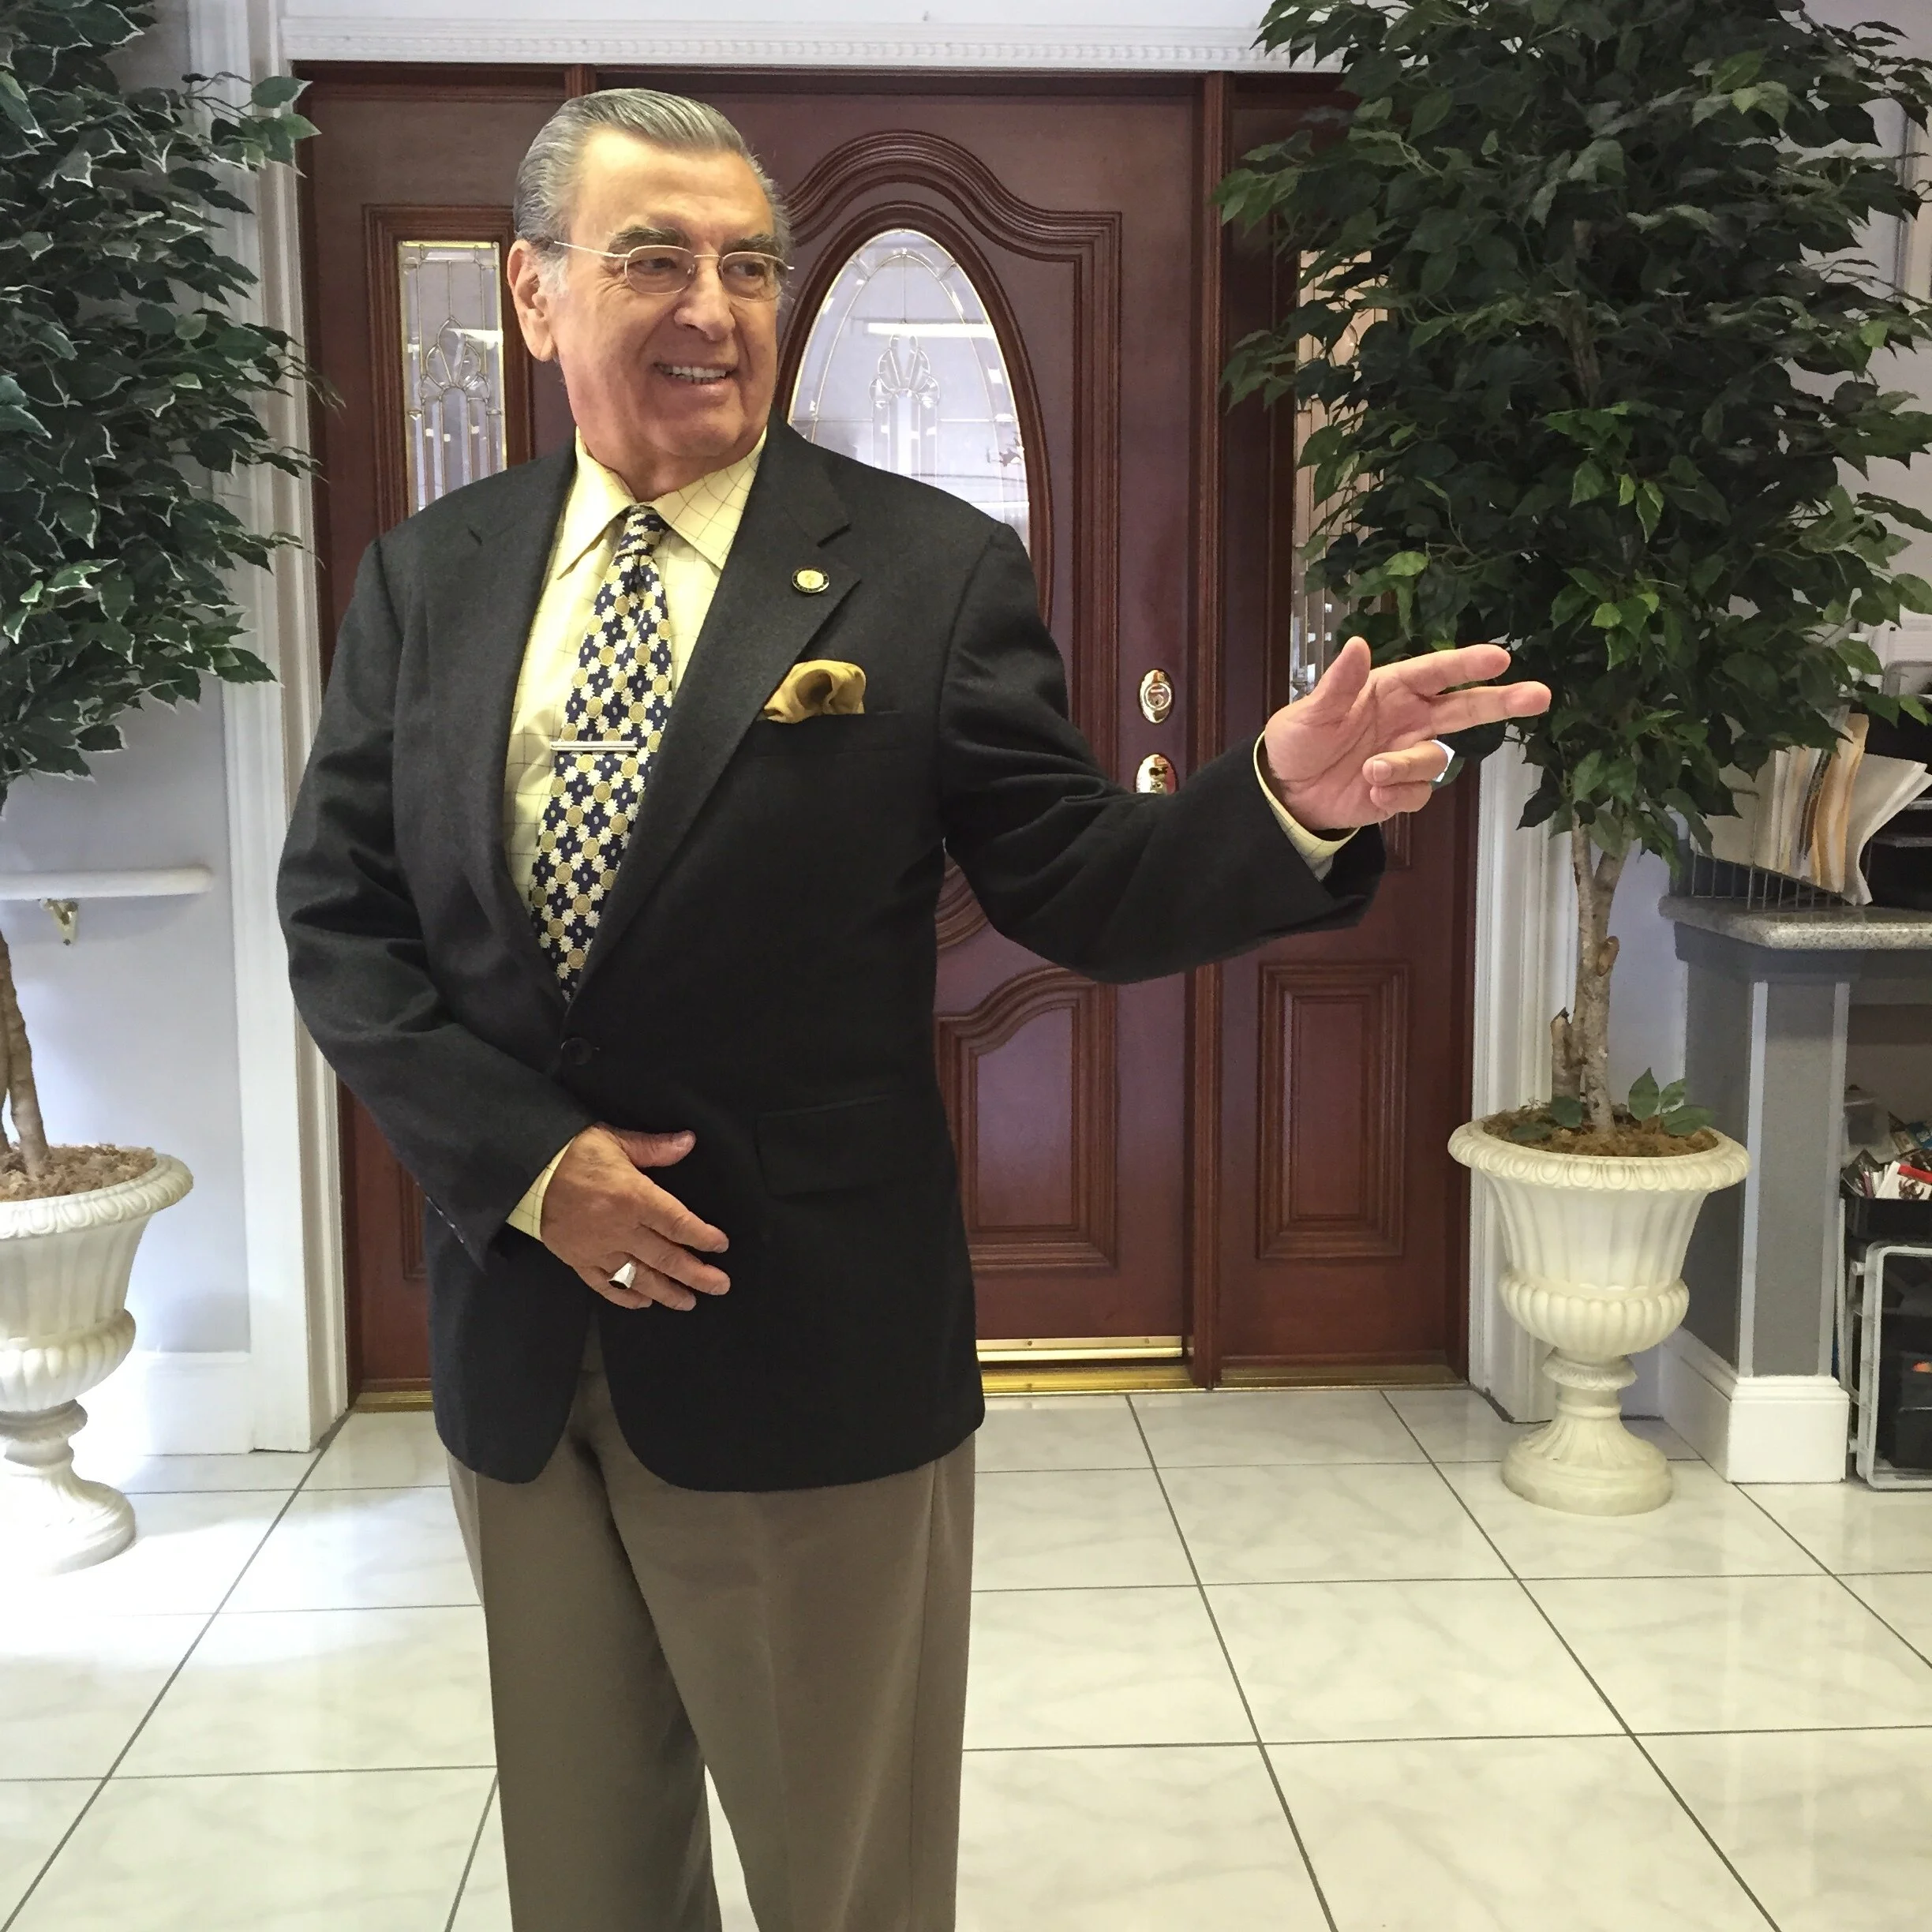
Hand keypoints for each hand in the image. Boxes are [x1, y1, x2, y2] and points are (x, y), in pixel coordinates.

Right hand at [539, 1124, 729, 1310]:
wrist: (527, 1172)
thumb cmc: (574, 1153)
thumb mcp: (616, 1141)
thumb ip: (654, 1148)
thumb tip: (689, 1141)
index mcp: (633, 1197)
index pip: (677, 1222)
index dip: (702, 1236)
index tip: (720, 1245)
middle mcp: (620, 1229)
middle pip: (665, 1257)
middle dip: (696, 1274)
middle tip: (720, 1286)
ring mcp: (598, 1249)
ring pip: (639, 1277)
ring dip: (667, 1292)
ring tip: (689, 1302)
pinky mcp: (578, 1260)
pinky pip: (605, 1285)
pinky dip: (625, 1296)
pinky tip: (643, 1303)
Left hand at [1260, 637, 1550, 830]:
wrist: (1286, 792)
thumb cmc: (1298, 741)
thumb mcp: (1311, 712)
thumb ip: (1338, 684)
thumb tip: (1357, 643)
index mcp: (1390, 688)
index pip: (1436, 672)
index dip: (1467, 664)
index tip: (1500, 658)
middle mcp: (1408, 718)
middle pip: (1465, 708)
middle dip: (1501, 701)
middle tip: (1538, 696)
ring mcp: (1408, 754)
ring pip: (1435, 759)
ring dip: (1407, 767)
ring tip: (1370, 772)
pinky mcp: (1402, 789)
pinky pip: (1418, 793)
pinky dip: (1397, 795)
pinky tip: (1370, 793)